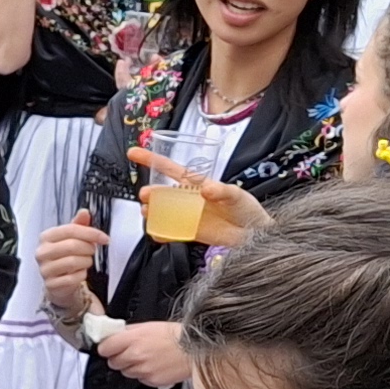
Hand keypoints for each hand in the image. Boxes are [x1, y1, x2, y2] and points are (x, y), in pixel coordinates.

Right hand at [34, 214, 109, 319]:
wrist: (57, 281)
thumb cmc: (64, 257)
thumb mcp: (71, 239)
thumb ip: (78, 225)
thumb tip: (84, 212)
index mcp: (46, 237)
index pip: (70, 230)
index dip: (91, 233)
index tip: (104, 238)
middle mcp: (42, 252)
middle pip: (72, 245)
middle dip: (88, 248)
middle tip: (92, 250)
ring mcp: (45, 269)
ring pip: (73, 262)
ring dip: (86, 262)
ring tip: (85, 261)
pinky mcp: (51, 284)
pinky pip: (73, 278)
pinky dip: (81, 275)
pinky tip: (79, 273)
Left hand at [94, 316, 189, 388]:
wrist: (196, 347)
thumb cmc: (175, 335)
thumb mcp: (148, 326)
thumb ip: (129, 332)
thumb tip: (114, 335)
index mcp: (132, 339)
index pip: (105, 348)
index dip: (107, 348)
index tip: (110, 347)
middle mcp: (135, 356)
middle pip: (113, 362)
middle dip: (119, 358)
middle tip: (129, 353)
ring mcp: (143, 370)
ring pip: (126, 372)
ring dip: (131, 367)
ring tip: (146, 358)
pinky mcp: (152, 381)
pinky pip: (140, 379)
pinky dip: (144, 374)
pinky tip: (154, 366)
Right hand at [124, 146, 261, 246]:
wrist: (255, 234)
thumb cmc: (247, 209)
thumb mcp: (236, 195)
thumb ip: (221, 190)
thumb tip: (206, 189)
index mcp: (198, 184)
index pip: (170, 169)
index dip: (152, 160)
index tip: (134, 153)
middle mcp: (189, 199)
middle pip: (162, 193)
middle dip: (150, 192)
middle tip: (145, 195)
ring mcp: (188, 216)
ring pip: (163, 212)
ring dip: (152, 212)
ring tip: (147, 213)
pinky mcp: (191, 233)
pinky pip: (171, 233)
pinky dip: (161, 234)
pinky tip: (155, 234)